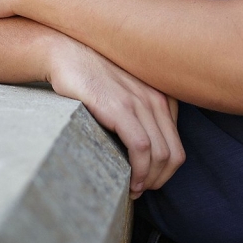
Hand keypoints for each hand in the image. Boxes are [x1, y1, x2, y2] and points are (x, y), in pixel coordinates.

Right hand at [45, 34, 183, 198]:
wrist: (66, 52)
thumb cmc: (92, 76)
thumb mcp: (125, 93)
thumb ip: (140, 113)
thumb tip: (144, 151)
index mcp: (162, 95)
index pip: (177, 145)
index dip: (165, 171)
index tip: (147, 181)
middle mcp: (156, 97)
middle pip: (173, 154)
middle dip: (160, 181)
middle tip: (141, 191)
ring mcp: (140, 102)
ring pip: (161, 154)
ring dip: (150, 181)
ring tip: (134, 190)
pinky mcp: (120, 107)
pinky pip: (141, 147)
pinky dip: (140, 171)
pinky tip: (130, 182)